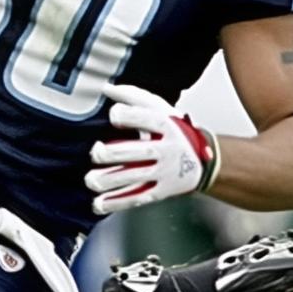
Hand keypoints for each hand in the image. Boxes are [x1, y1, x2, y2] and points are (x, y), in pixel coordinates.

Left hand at [85, 84, 219, 212]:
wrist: (201, 161)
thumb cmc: (174, 131)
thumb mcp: (160, 109)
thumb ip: (133, 96)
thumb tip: (105, 88)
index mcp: (167, 125)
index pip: (146, 118)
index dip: (126, 116)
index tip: (113, 115)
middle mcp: (167, 149)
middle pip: (138, 152)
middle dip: (112, 153)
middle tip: (97, 152)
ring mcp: (164, 172)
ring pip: (134, 177)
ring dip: (108, 180)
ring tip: (91, 180)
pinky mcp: (160, 191)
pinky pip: (136, 198)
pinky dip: (115, 202)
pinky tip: (98, 203)